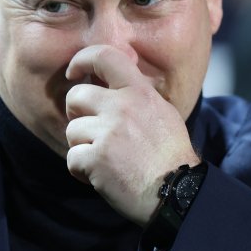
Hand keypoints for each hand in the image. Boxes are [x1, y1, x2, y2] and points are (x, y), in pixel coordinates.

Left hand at [64, 44, 199, 226]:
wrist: (179, 193)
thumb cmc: (169, 156)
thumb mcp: (161, 113)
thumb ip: (134, 96)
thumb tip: (105, 81)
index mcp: (139, 92)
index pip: (105, 56)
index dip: (82, 60)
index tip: (73, 72)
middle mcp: (122, 107)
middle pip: (75, 96)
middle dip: (76, 114)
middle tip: (92, 131)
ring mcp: (109, 132)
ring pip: (72, 130)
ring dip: (82, 147)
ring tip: (105, 159)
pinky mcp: (97, 158)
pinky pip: (72, 158)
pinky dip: (81, 170)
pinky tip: (101, 176)